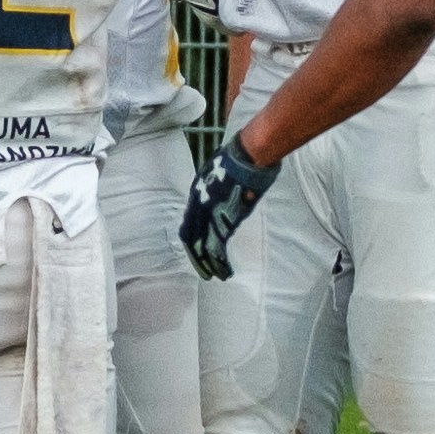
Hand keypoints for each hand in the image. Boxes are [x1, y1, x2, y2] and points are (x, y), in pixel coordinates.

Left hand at [180, 138, 279, 281]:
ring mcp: (209, 215)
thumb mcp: (219, 170)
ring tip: (216, 277)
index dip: (193, 241)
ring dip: (208, 265)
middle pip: (191, 240)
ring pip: (203, 248)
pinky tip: (225, 273)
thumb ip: (217, 186)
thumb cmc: (238, 158)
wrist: (246, 156)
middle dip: (196, 258)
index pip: (188, 225)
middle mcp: (198, 207)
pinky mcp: (223, 221)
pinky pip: (217, 249)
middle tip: (204, 273)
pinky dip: (220, 263)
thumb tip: (223, 192)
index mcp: (196, 194)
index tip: (198, 252)